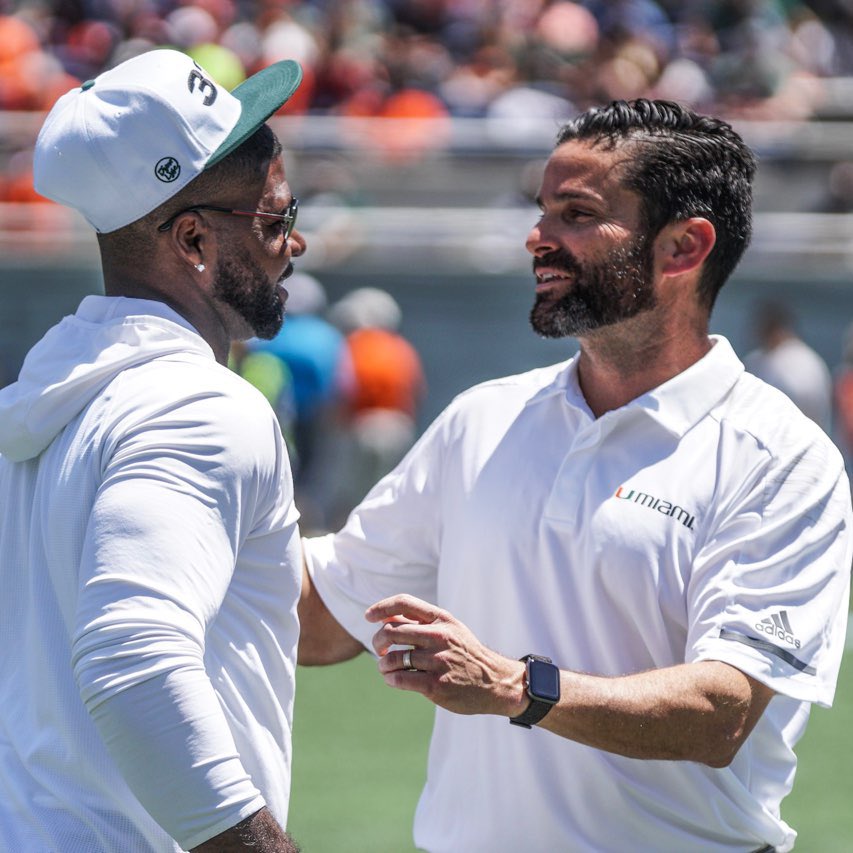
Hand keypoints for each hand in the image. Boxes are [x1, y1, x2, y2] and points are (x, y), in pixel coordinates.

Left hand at [365, 594, 526, 716]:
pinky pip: (399, 679)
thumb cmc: (465, 653)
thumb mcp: (450, 628)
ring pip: (392, 658)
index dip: (381, 607)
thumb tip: (386, 616)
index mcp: (441, 619)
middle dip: (377, 640)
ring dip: (382, 664)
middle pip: (391, 631)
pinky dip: (389, 679)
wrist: (494, 681)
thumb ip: (422, 621)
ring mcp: (437, 661)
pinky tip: (392, 679)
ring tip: (386, 667)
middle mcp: (438, 637)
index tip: (368, 616)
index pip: (404, 603)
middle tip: (379, 649)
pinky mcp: (435, 685)